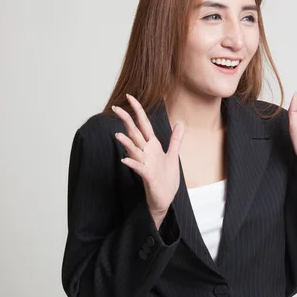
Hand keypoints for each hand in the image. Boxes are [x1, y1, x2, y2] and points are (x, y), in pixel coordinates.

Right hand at [112, 94, 184, 214]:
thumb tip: (180, 124)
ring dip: (127, 143)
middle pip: (135, 133)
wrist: (165, 199)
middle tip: (116, 108)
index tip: (130, 97)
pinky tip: (126, 161)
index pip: (143, 124)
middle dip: (127, 120)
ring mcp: (145, 164)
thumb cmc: (166, 179)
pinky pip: (139, 168)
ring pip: (134, 150)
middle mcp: (146, 153)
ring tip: (118, 134)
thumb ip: (175, 140)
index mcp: (152, 146)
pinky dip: (133, 164)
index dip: (138, 110)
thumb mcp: (173, 156)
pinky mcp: (147, 176)